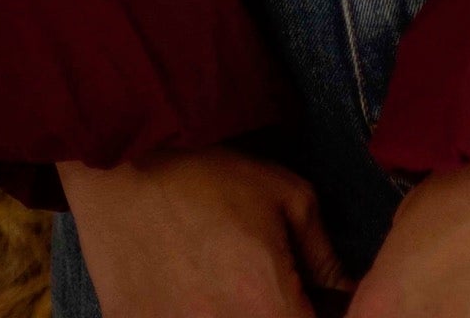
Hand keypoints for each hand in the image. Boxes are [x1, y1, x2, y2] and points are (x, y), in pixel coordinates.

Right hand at [58, 146, 356, 317]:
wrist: (123, 166)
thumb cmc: (208, 176)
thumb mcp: (288, 197)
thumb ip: (323, 255)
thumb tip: (347, 291)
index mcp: (267, 307)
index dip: (324, 316)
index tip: (316, 300)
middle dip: (278, 312)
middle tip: (272, 289)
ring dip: (240, 313)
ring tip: (229, 283)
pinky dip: (196, 313)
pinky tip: (193, 289)